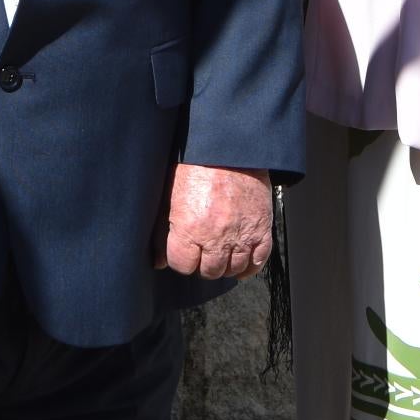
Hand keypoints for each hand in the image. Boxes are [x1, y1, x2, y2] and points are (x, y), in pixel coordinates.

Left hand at [160, 163, 272, 278]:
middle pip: (209, 271)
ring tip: (221, 254)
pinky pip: (259, 260)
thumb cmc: (195, 167)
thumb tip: (157, 262)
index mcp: (190, 228)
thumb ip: (161, 232)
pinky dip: (250, 266)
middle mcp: (216, 236)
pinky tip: (242, 261)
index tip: (184, 251)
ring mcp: (241, 234)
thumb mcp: (169, 197)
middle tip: (202, 252)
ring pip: (233, 269)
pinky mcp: (262, 228)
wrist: (228, 148)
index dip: (181, 259)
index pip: (183, 265)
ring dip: (225, 265)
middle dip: (203, 264)